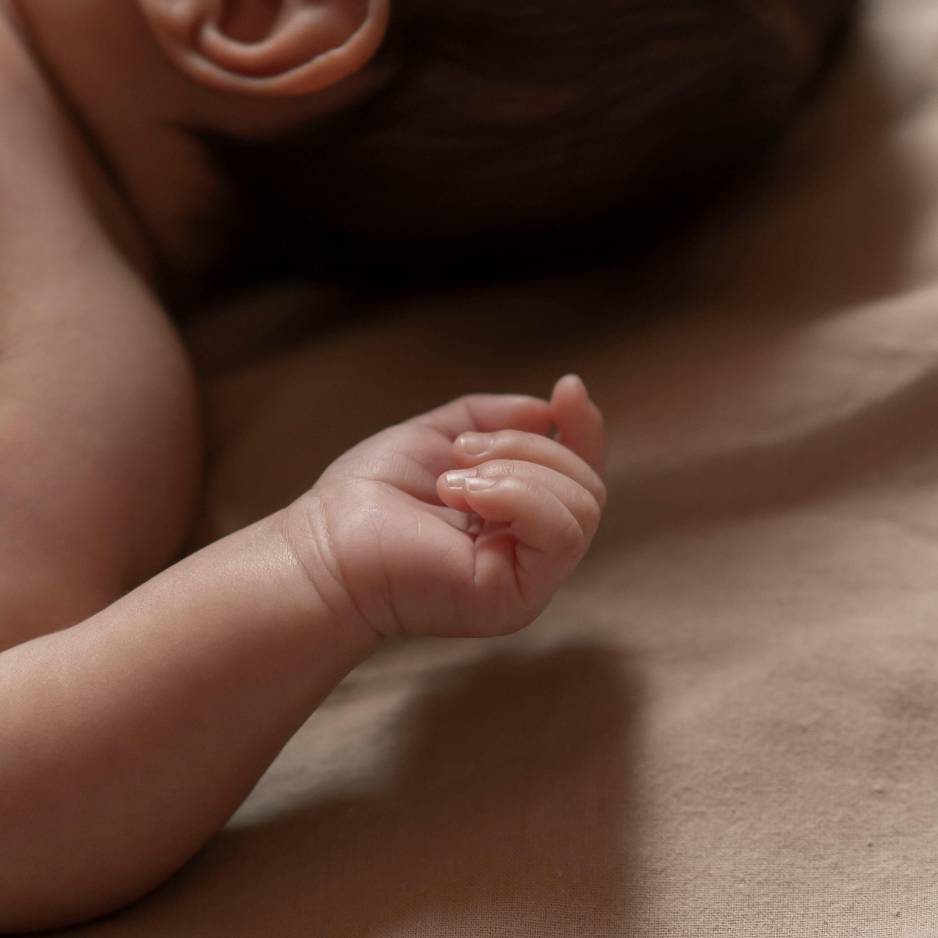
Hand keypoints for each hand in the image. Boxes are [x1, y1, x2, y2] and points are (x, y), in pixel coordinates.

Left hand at [282, 375, 605, 638]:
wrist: (328, 542)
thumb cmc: (371, 495)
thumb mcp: (438, 436)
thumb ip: (492, 420)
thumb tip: (546, 410)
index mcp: (517, 520)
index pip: (581, 475)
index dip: (584, 428)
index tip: (566, 387)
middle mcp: (530, 553)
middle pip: (586, 483)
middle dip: (527, 447)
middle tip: (461, 452)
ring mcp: (530, 580)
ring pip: (581, 504)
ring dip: (516, 469)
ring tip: (453, 480)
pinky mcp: (519, 597)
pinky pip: (560, 531)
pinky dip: (517, 495)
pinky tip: (464, 495)